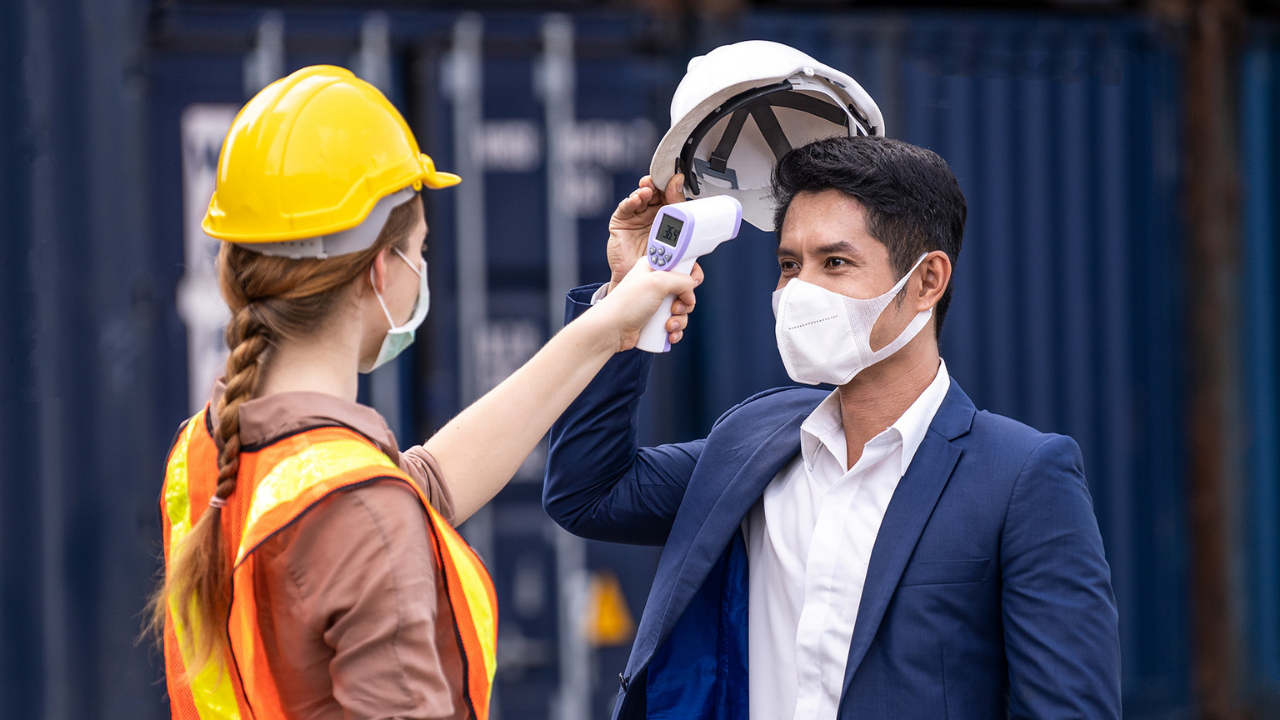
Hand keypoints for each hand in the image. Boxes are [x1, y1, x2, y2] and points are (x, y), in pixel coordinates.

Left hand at [589, 257, 702, 351]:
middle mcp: (654, 283)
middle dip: (685, 303)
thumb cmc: (626, 304)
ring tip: (669, 325)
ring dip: (680, 319)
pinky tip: (669, 334)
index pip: (680, 265)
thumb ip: (682, 280)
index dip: (688, 276)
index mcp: (653, 267)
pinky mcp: (653, 319)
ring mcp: (654, 302)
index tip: (690, 286)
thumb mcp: (658, 281)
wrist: (610, 330)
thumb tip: (691, 291)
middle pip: (684, 290)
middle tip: (675, 308)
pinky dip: (675, 330)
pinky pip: (673, 323)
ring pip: (680, 309)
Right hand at [607, 173, 684, 290]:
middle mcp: (652, 216)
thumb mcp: (676, 261)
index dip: (674, 189)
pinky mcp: (621, 221)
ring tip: (650, 189)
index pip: (672, 199)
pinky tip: (637, 198)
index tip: (678, 181)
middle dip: (660, 184)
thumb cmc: (655, 271)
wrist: (637, 286)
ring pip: (641, 196)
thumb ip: (690, 257)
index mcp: (668, 220)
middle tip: (663, 181)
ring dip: (646, 189)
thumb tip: (703, 257)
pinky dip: (631, 200)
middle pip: (657, 193)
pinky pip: (625, 207)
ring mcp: (636, 217)